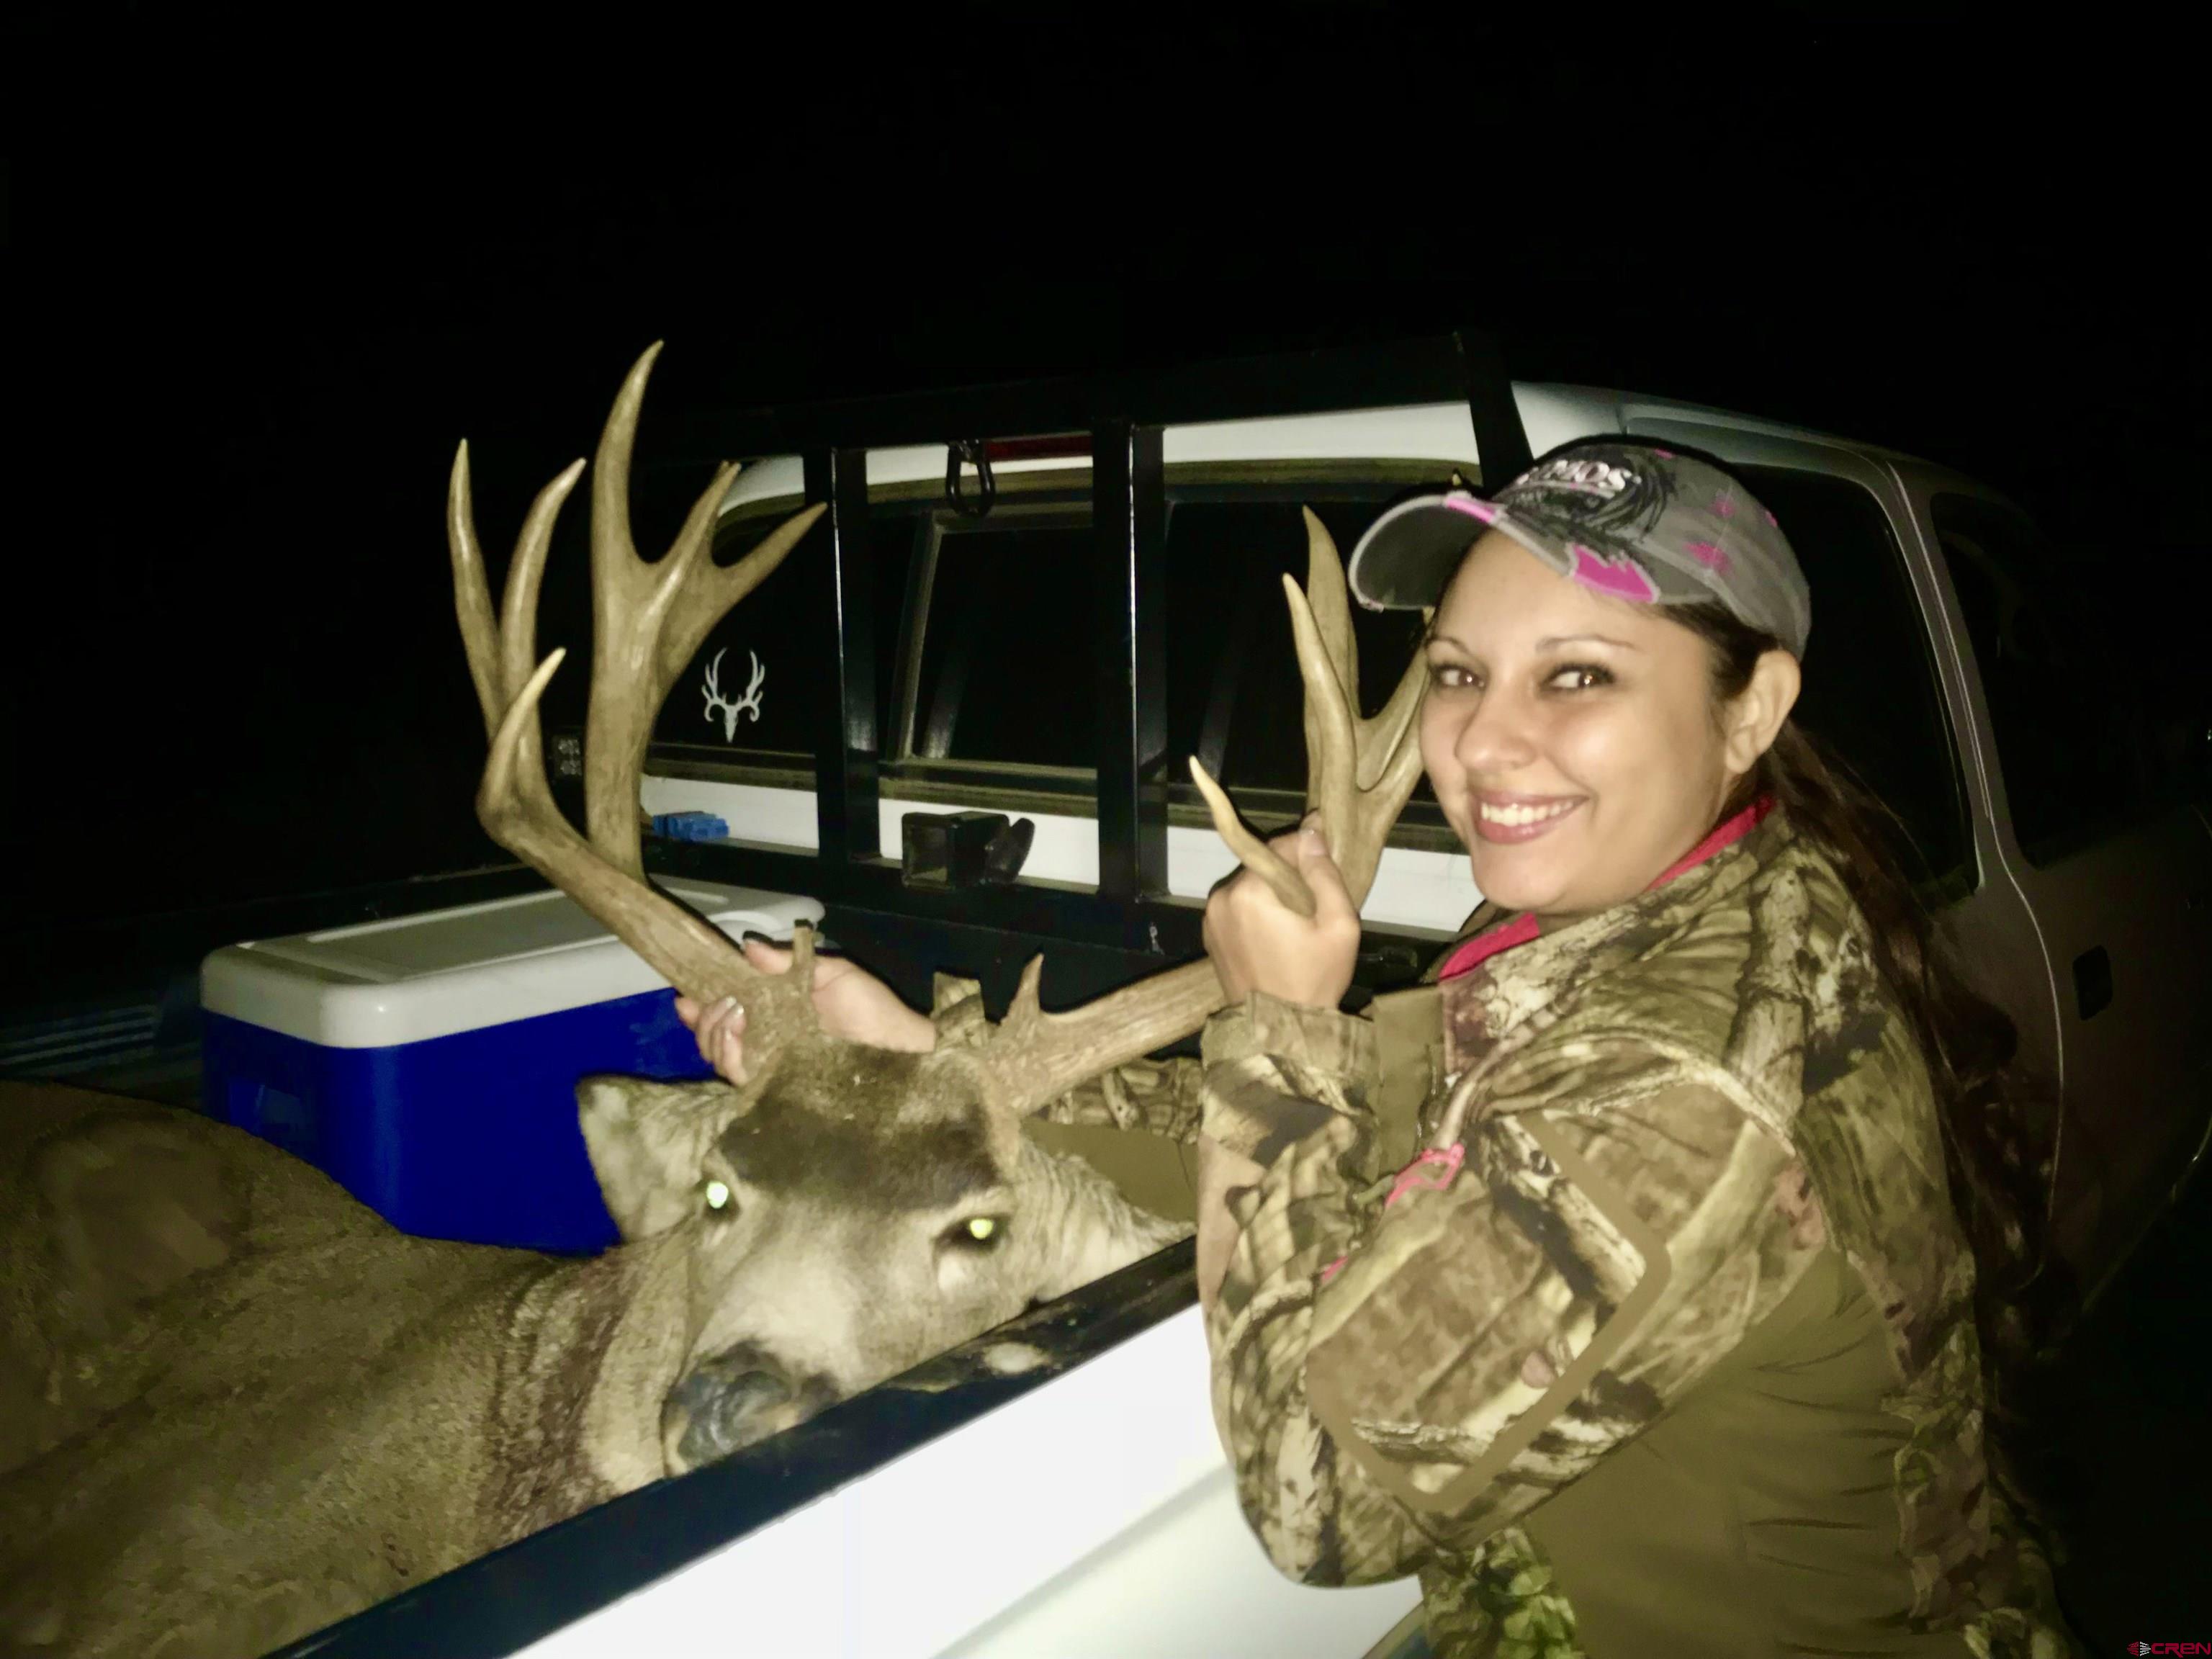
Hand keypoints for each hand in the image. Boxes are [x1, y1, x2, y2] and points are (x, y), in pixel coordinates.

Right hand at [675, 937, 935, 1084]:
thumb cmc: (874, 1009)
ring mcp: (770, 1063)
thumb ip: (788, 962)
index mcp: (775, 1012)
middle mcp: (767, 1039)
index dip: (699, 1004)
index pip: (725, 1011)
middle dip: (702, 1016)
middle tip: (712, 1001)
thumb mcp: (831, 973)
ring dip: (711, 1030)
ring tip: (729, 1013)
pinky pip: (737, 1074)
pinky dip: (726, 1053)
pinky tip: (732, 1035)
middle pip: (711, 1034)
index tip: (683, 994)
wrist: (901, 1047)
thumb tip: (747, 946)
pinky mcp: (776, 1085)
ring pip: (717, 1054)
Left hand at [1201, 814, 1361, 1009]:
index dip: (1307, 851)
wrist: (1279, 1030)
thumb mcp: (1338, 925)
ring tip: (1296, 927)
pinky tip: (1275, 939)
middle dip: (1290, 878)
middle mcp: (1221, 897)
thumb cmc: (1314, 978)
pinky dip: (1256, 913)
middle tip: (1314, 909)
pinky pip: (1238, 908)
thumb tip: (1312, 831)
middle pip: (1263, 867)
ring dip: (1272, 895)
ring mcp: (1210, 917)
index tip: (1325, 865)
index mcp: (1249, 891)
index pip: (1281, 846)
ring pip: (1250, 886)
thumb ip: (1325, 873)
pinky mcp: (1209, 935)